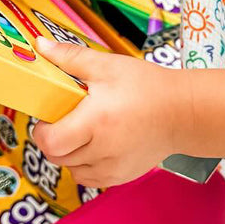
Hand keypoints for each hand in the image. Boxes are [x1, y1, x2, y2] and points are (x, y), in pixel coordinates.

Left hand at [31, 38, 188, 188]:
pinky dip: (86, 165)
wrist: (184, 112)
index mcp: (96, 121)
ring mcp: (113, 168)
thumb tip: (40, 46)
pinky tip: (97, 145)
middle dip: (55, 139)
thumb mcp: (107, 65)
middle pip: (57, 157)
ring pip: (72, 170)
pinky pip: (89, 178)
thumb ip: (70, 57)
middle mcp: (103, 150)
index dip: (43, 131)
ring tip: (85, 132)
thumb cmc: (147, 86)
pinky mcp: (121, 177)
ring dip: (70, 154)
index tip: (50, 117)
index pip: (50, 142)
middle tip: (68, 120)